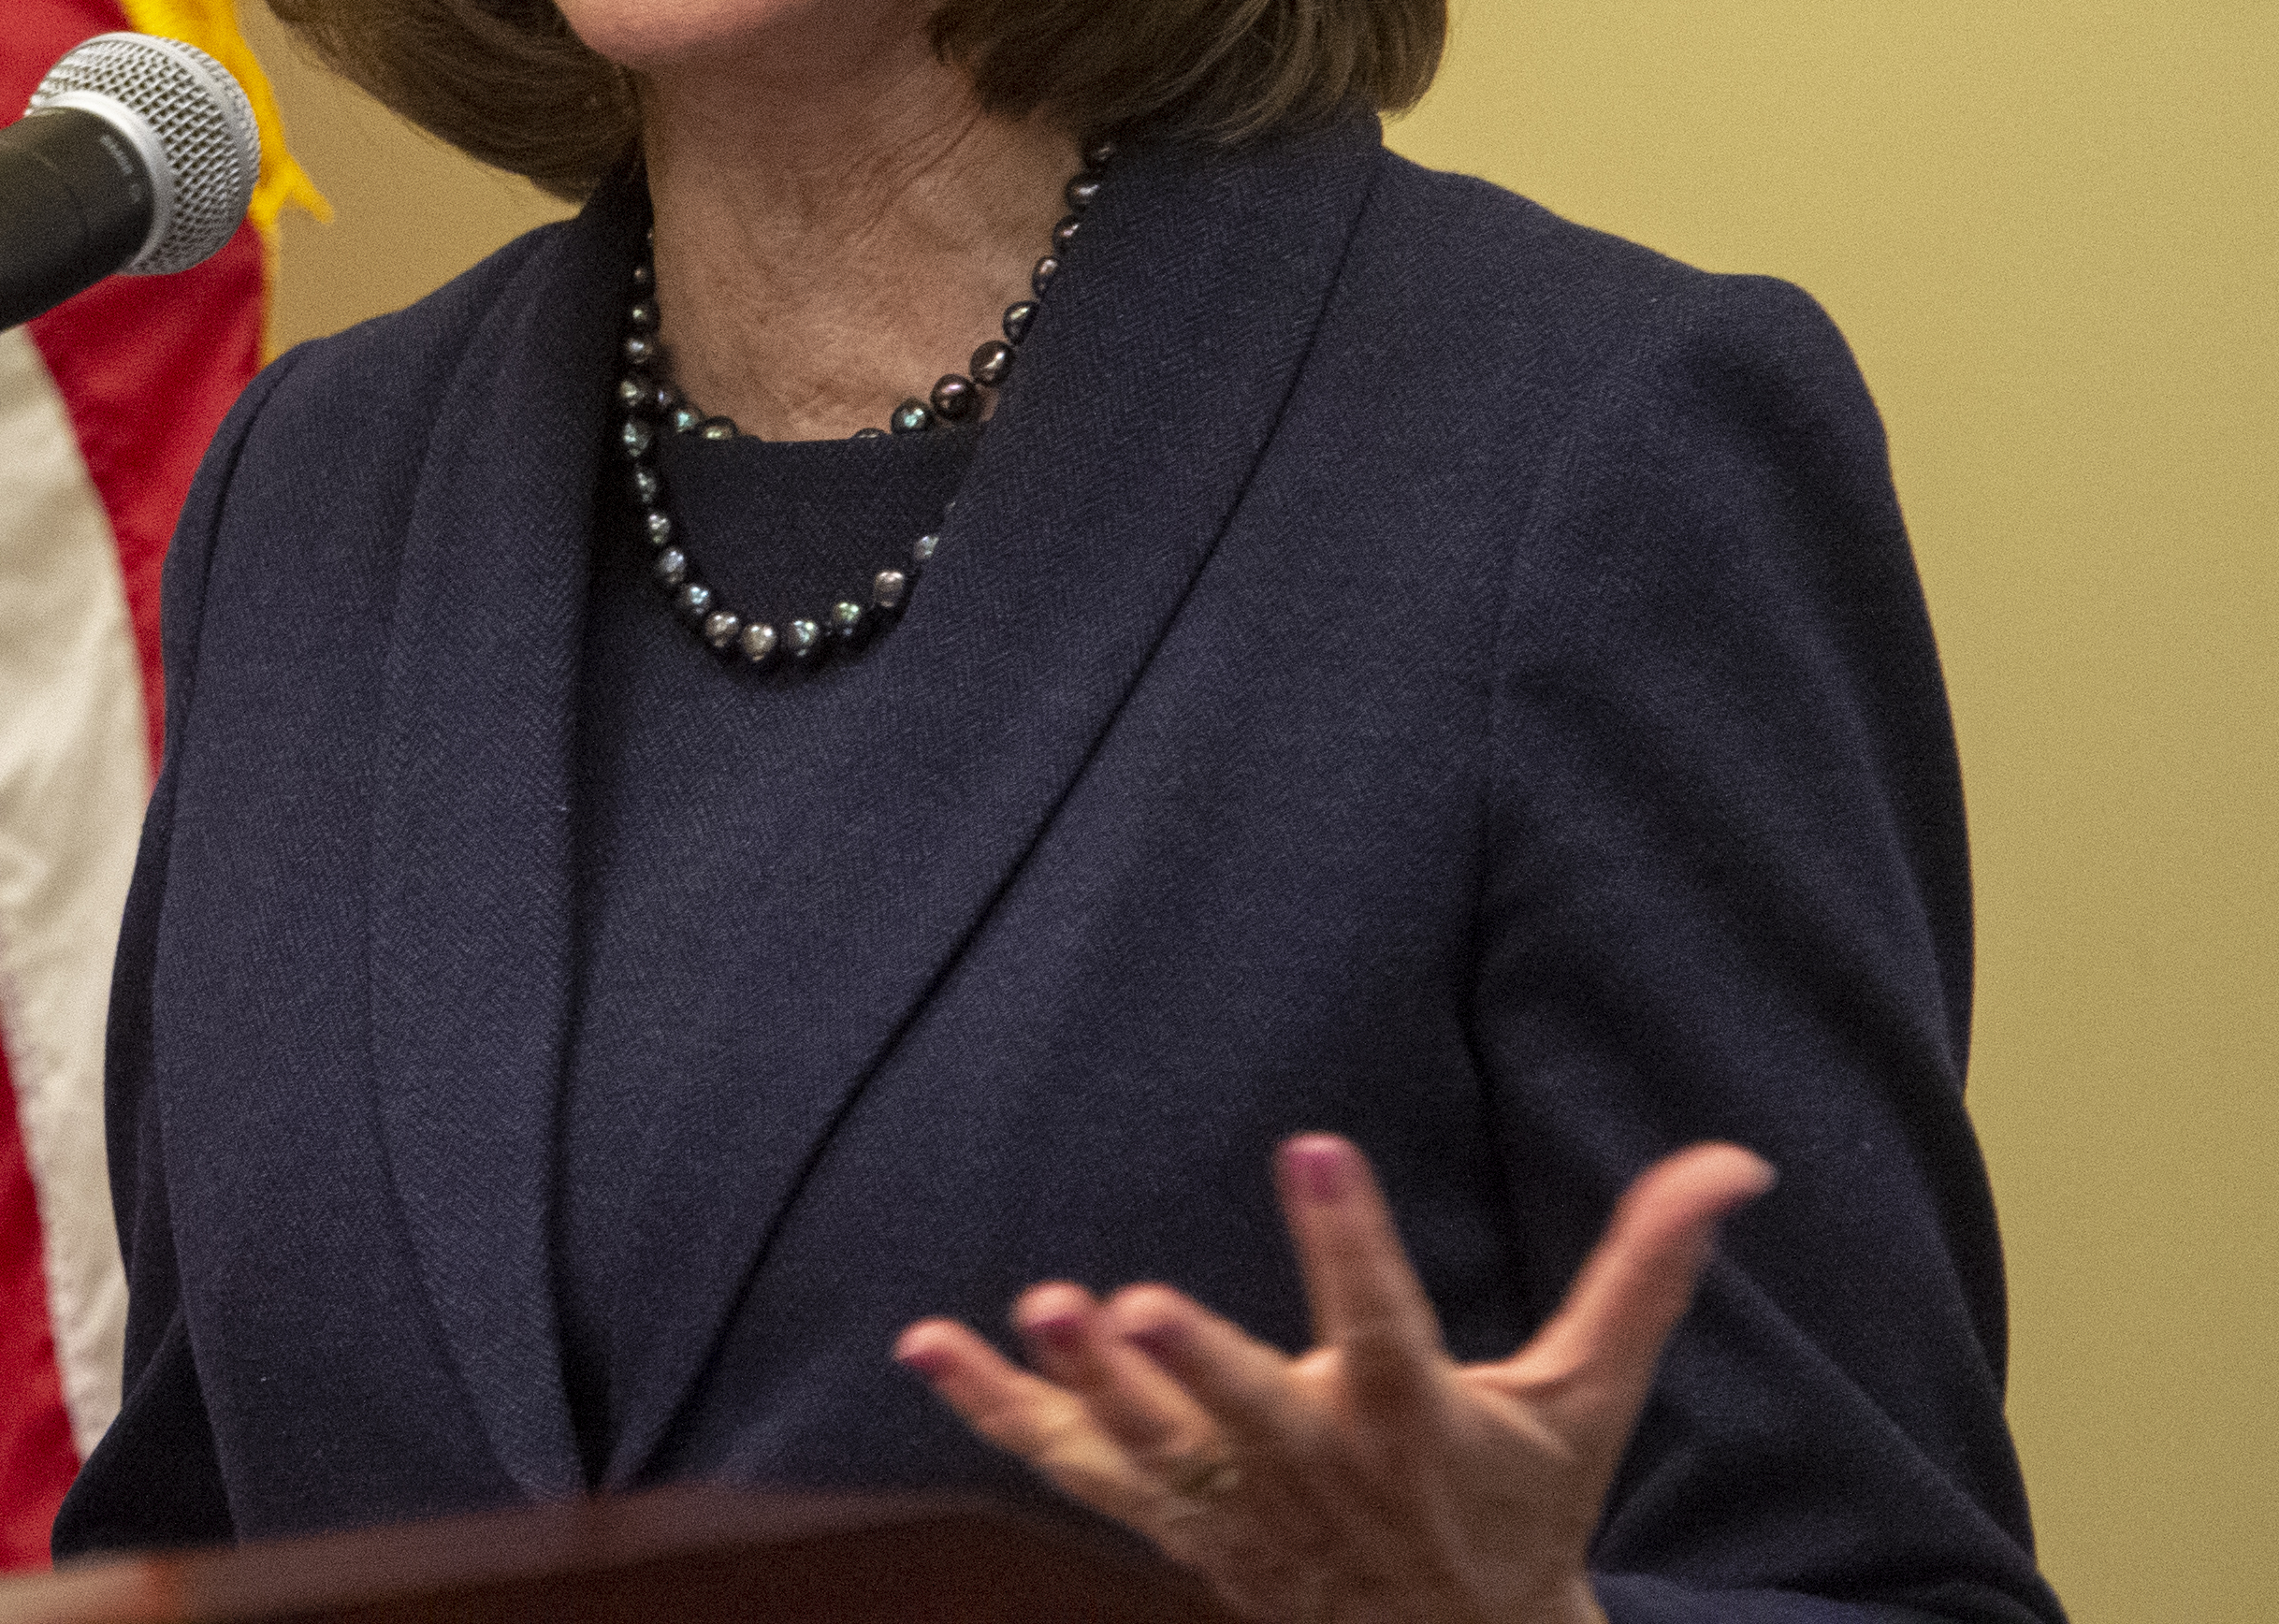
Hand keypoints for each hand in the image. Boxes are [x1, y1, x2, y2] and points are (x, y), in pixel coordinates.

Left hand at [894, 1134, 1771, 1623]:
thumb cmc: (1521, 1498)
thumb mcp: (1588, 1395)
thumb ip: (1645, 1270)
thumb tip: (1738, 1162)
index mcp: (1414, 1419)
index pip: (1382, 1319)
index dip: (1346, 1238)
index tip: (1309, 1145)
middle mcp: (1315, 1465)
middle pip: (1245, 1413)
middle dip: (1193, 1365)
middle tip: (1132, 1303)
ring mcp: (1232, 1502)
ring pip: (1148, 1446)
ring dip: (1083, 1385)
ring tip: (1036, 1309)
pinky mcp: (1171, 1519)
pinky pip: (1068, 1465)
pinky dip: (996, 1410)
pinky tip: (926, 1345)